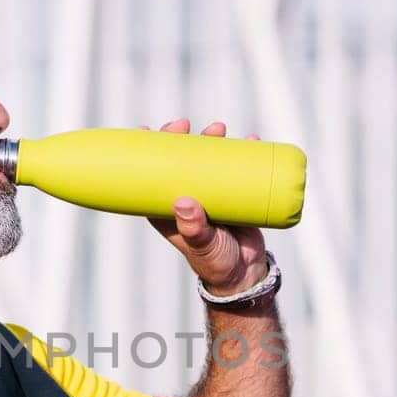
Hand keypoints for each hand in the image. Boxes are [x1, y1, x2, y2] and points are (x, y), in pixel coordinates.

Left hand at [143, 118, 269, 294]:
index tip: (145, 129)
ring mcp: (210, 194)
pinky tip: (251, 138)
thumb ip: (194, 229)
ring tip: (219, 128)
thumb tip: (183, 203)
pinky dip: (244, 152)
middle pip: (180, 160)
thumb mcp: (202, 246)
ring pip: (208, 159)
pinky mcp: (233, 194)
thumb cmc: (216, 262)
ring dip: (212, 140)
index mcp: (168, 208)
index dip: (147, 152)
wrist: (245, 272)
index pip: (152, 175)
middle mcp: (187, 196)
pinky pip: (236, 168)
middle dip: (181, 139)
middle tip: (184, 125)